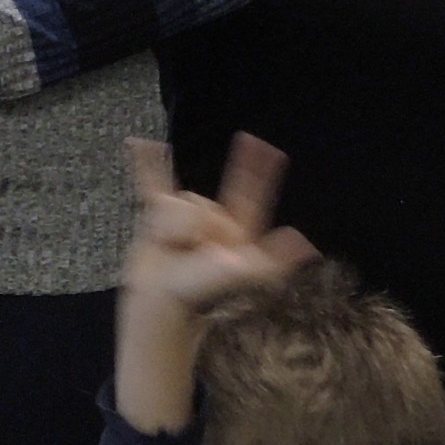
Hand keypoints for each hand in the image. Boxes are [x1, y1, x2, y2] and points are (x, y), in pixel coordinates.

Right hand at [124, 133, 315, 313]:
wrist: (167, 301)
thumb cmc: (206, 293)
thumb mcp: (248, 275)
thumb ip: (275, 257)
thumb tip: (304, 241)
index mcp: (236, 232)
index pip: (250, 194)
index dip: (260, 173)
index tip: (269, 149)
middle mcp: (212, 221)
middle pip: (204, 201)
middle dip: (199, 222)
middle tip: (207, 219)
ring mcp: (183, 218)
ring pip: (180, 201)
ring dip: (173, 226)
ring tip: (173, 251)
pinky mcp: (157, 217)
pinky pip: (151, 182)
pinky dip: (145, 163)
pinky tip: (140, 143)